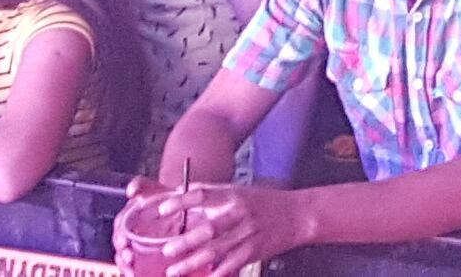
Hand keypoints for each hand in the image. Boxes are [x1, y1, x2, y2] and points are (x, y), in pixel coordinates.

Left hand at [149, 183, 313, 276]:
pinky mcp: (254, 251)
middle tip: (166, 250)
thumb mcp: (239, 192)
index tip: (161, 209)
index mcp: (233, 195)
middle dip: (185, 242)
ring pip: (216, 251)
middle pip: (209, 229)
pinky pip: (232, 265)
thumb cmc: (265, 202)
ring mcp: (247, 234)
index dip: (181, 201)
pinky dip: (217, 273)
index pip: (202, 195)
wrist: (298, 214)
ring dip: (193, 262)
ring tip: (174, 271)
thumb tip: (181, 195)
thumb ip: (212, 195)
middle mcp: (239, 214)